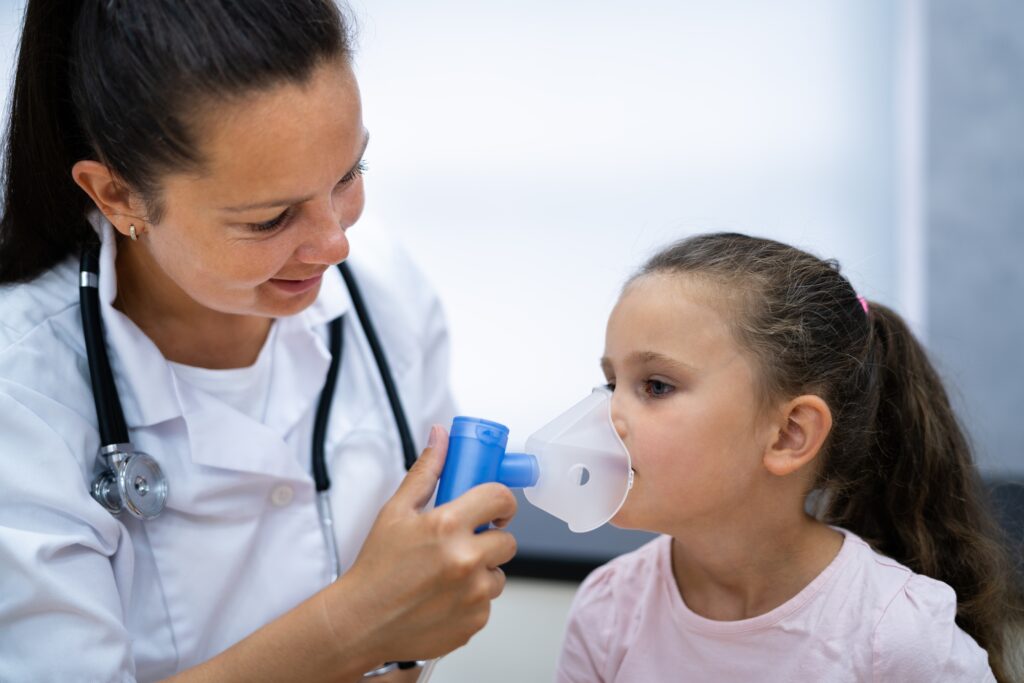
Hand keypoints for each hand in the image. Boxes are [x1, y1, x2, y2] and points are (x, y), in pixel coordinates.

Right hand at [323, 425, 517, 664]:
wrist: (360, 622)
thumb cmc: (376, 568)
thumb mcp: (396, 512)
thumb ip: (425, 472)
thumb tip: (441, 438)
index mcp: (447, 526)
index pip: (500, 498)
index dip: (502, 501)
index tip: (495, 508)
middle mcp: (466, 559)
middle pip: (507, 540)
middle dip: (489, 538)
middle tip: (463, 543)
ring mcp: (473, 593)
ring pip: (498, 573)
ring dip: (481, 571)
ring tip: (447, 574)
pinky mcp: (475, 621)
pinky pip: (487, 602)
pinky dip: (472, 599)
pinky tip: (443, 597)